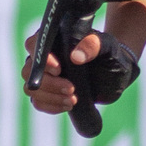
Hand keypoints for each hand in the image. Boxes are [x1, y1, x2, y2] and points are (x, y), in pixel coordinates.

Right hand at [23, 26, 140, 115]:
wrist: (115, 74)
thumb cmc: (110, 54)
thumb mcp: (107, 47)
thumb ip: (93, 46)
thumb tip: (75, 56)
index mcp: (53, 39)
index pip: (34, 44)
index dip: (42, 58)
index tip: (59, 69)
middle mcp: (44, 56)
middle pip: (29, 70)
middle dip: (49, 83)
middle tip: (71, 88)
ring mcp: (44, 76)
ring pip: (31, 88)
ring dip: (50, 96)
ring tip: (73, 100)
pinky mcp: (48, 93)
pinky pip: (38, 102)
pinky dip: (51, 106)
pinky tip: (69, 105)